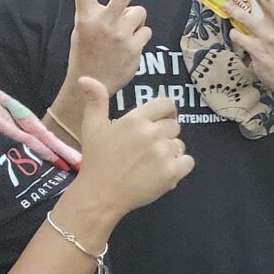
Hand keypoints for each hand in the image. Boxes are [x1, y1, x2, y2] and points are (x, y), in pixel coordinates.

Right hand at [65, 0, 151, 98]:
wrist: (91, 83)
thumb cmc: (88, 53)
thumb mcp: (84, 31)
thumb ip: (105, 17)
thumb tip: (133, 11)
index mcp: (86, 18)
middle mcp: (104, 24)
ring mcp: (120, 35)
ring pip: (140, 13)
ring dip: (135, 22)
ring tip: (121, 37)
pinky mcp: (134, 47)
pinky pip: (146, 32)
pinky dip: (139, 38)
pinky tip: (127, 49)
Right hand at [66, 76, 194, 216]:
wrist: (100, 195)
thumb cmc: (96, 160)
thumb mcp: (92, 127)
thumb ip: (95, 101)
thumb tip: (85, 78)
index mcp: (135, 120)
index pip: (166, 104)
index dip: (166, 112)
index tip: (160, 121)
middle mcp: (151, 133)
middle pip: (174, 126)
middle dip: (164, 136)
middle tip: (146, 150)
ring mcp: (163, 153)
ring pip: (180, 145)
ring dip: (170, 153)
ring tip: (150, 163)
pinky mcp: (171, 172)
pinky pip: (188, 162)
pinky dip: (179, 167)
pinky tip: (161, 172)